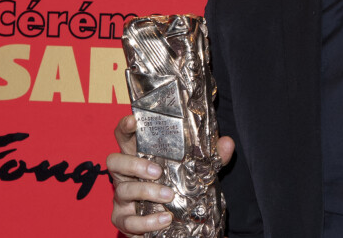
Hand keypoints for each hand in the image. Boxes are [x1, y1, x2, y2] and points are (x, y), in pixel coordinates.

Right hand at [107, 114, 234, 236]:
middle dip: (134, 164)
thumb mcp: (196, 168)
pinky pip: (128, 221)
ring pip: (122, 190)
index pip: (123, 136)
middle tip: (157, 170)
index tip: (133, 121)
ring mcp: (122, 197)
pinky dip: (147, 221)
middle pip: (114, 161)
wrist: (173, 220)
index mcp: (139, 154)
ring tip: (169, 195)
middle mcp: (125, 174)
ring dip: (146, 192)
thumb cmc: (178, 185)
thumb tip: (227, 142)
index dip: (124, 127)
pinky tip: (165, 218)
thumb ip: (211, 155)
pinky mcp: (123, 219)